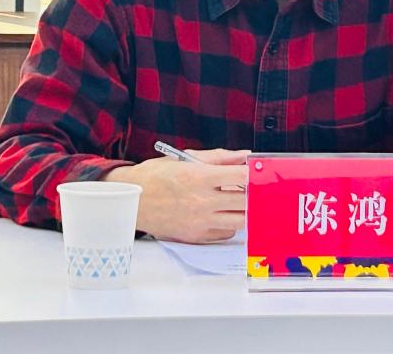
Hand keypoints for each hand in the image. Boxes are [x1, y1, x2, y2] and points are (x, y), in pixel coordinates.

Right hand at [104, 148, 249, 243]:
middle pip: (245, 201)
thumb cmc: (157, 176)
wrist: (133, 200)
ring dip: (245, 211)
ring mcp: (199, 221)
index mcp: (198, 177)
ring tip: (242, 202)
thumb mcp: (186, 159)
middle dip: (255, 194)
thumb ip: (220, 157)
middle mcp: (200, 201)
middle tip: (257, 188)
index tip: (259, 172)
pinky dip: (230, 224)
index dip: (254, 174)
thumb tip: (245, 156)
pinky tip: (224, 214)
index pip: (240, 176)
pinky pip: (225, 233)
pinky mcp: (195, 236)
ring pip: (240, 221)